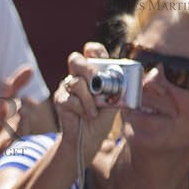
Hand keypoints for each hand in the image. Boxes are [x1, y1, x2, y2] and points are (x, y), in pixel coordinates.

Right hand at [53, 43, 121, 166]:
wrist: (90, 137)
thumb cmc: (103, 117)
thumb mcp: (115, 100)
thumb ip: (117, 88)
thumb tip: (129, 79)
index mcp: (94, 71)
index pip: (91, 51)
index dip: (94, 50)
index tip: (100, 57)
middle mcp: (78, 75)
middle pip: (75, 60)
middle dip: (89, 70)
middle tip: (97, 83)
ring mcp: (67, 86)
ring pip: (76, 82)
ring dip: (89, 99)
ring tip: (95, 110)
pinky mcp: (60, 99)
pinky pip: (70, 99)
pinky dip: (82, 108)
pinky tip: (87, 115)